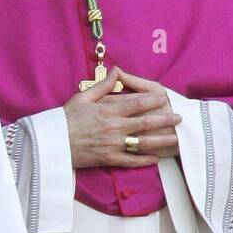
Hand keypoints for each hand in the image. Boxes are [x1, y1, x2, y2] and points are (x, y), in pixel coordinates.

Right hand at [63, 66, 181, 168]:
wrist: (54, 143)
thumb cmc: (66, 118)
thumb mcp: (82, 97)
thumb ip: (103, 86)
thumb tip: (115, 72)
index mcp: (108, 110)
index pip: (136, 103)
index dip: (153, 100)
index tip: (165, 98)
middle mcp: (114, 127)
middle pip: (145, 122)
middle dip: (164, 119)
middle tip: (178, 117)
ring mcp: (113, 144)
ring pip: (143, 142)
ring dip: (161, 140)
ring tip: (174, 137)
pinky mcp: (109, 159)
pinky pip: (131, 160)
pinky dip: (144, 160)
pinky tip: (155, 158)